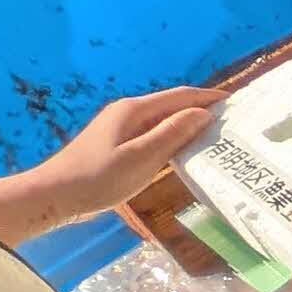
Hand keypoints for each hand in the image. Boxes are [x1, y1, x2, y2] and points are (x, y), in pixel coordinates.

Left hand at [33, 84, 218, 215]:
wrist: (54, 195)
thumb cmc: (98, 178)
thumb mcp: (141, 157)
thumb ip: (173, 133)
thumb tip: (204, 113)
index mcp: (135, 110)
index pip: (180, 96)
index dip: (209, 97)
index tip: (236, 103)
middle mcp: (128, 112)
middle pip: (172, 106)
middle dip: (201, 110)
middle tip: (231, 123)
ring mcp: (120, 128)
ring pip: (162, 121)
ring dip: (187, 126)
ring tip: (215, 138)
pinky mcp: (116, 144)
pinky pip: (152, 135)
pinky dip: (172, 139)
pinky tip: (182, 153)